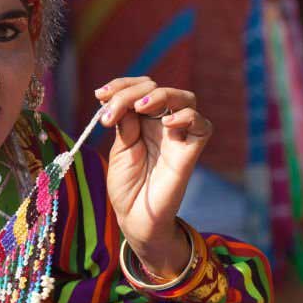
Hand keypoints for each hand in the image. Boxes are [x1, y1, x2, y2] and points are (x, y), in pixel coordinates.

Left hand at [95, 77, 212, 277]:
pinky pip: (202, 126)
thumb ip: (125, 124)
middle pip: (158, 88)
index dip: (121, 85)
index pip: (140, 88)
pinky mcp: (191, 151)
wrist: (134, 216)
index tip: (99, 94)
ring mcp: (178, 136)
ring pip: (185, 98)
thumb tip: (123, 100)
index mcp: (143, 120)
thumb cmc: (126, 185)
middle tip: (110, 109)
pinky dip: (188, 117)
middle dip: (131, 91)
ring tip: (139, 107)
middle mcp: (162, 124)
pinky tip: (167, 122)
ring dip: (161, 95)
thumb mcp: (120, 149)